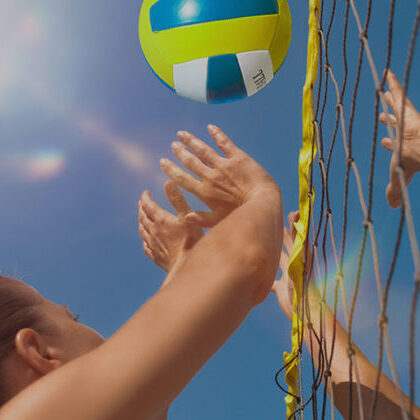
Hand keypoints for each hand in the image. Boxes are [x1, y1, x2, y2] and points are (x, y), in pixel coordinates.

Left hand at [138, 182, 203, 273]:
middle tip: (142, 203)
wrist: (186, 266)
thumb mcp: (187, 216)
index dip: (145, 197)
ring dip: (141, 222)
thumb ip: (177, 199)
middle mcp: (153, 231)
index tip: (145, 192)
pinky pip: (146, 246)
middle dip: (142, 208)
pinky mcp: (156, 256)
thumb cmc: (190, 241)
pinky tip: (146, 241)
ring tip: (141, 218)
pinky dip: (144, 239)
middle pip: (143, 217)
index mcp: (161, 220)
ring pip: (142, 231)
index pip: (148, 205)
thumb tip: (168, 182)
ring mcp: (153, 245)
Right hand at [159, 125, 279, 226]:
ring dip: (191, 141)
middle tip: (173, 145)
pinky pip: (225, 143)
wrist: (262, 203)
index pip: (182, 178)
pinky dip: (217, 134)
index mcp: (205, 192)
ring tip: (182, 134)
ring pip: (203, 150)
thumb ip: (200, 219)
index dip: (171, 169)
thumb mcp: (218, 221)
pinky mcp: (238, 158)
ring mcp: (224, 165)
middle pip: (190, 161)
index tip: (163, 162)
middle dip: (180, 152)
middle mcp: (211, 176)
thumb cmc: (239, 215)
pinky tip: (210, 127)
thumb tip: (185, 217)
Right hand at [272, 211, 317, 320]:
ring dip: (274, 251)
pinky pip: (271, 281)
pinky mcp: (281, 288)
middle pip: (286, 244)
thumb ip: (296, 243)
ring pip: (279, 259)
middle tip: (274, 220)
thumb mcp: (298, 262)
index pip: (295, 235)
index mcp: (299, 256)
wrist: (304, 312)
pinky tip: (258, 277)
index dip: (292, 223)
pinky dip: (265, 279)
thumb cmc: (302, 288)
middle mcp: (293, 264)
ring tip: (267, 241)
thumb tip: (295, 221)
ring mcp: (287, 276)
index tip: (291, 212)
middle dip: (281, 233)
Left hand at [379, 71, 419, 207]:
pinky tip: (386, 73)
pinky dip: (392, 82)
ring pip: (396, 106)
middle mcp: (406, 131)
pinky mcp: (405, 108)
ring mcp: (406, 119)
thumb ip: (395, 190)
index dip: (390, 144)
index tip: (385, 142)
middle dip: (389, 120)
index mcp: (404, 147)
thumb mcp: (400, 176)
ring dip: (391, 99)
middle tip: (382, 116)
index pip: (396, 144)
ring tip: (384, 92)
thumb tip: (392, 207)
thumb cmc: (412, 162)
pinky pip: (397, 92)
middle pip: (396, 123)